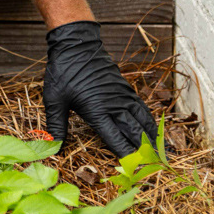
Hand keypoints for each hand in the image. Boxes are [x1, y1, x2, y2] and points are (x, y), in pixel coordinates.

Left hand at [43, 20, 158, 156]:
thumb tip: (53, 147)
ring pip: (142, 120)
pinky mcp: (124, 88)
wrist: (76, 44)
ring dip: (152, 136)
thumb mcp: (54, 99)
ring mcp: (122, 96)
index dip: (127, 156)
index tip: (136, 169)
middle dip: (145, 151)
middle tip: (156, 166)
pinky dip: (149, 120)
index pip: (117, 140)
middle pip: (135, 132)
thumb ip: (56, 125)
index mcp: (97, 111)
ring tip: (161, 151)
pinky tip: (151, 127)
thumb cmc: (64, 71)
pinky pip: (141, 107)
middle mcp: (114, 105)